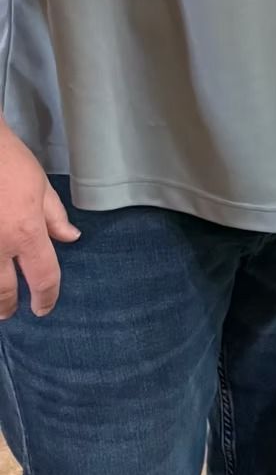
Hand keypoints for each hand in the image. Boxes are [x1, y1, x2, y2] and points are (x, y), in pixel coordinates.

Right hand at [0, 129, 78, 318]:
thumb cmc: (9, 162)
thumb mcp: (41, 187)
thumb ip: (54, 218)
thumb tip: (70, 238)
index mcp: (26, 233)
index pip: (43, 276)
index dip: (47, 297)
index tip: (44, 308)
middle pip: (4, 292)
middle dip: (9, 306)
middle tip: (12, 312)